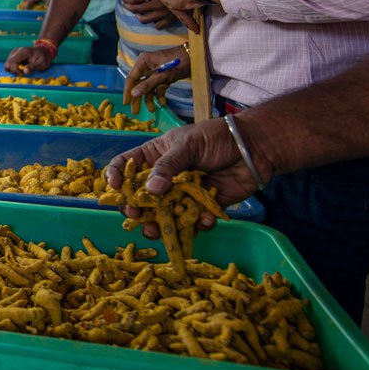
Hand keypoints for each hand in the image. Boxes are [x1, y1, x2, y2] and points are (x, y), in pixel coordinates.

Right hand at [5, 43, 53, 75]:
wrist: (44, 51)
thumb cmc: (44, 58)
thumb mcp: (42, 64)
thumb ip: (33, 67)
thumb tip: (25, 71)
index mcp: (23, 51)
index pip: (11, 62)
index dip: (15, 70)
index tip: (22, 74)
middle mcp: (16, 50)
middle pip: (7, 63)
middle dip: (13, 71)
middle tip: (22, 73)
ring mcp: (14, 52)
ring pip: (7, 64)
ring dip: (13, 70)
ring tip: (22, 70)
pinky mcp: (13, 55)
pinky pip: (9, 64)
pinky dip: (14, 68)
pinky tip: (21, 68)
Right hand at [105, 120, 264, 239]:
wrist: (254, 148)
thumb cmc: (217, 138)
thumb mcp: (188, 145)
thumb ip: (168, 167)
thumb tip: (149, 190)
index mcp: (154, 155)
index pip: (125, 165)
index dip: (115, 176)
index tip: (114, 188)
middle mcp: (164, 177)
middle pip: (139, 197)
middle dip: (135, 208)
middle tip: (136, 216)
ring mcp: (181, 194)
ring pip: (162, 215)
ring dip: (159, 225)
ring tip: (160, 232)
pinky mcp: (200, 207)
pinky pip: (191, 222)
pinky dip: (195, 225)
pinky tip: (204, 219)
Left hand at [119, 0, 177, 29]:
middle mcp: (158, 5)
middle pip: (137, 10)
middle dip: (128, 7)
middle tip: (125, 4)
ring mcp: (165, 13)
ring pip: (146, 20)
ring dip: (139, 16)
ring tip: (138, 12)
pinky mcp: (173, 19)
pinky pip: (158, 25)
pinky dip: (153, 22)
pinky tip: (154, 18)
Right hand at [122, 46, 189, 114]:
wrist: (196, 57)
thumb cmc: (179, 62)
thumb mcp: (163, 75)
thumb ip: (148, 85)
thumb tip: (133, 94)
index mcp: (143, 62)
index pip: (132, 78)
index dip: (128, 91)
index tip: (125, 103)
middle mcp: (147, 66)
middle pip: (139, 84)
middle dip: (138, 98)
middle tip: (135, 112)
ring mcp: (156, 72)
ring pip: (149, 87)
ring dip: (150, 98)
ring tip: (151, 110)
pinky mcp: (163, 76)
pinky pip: (158, 87)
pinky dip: (160, 94)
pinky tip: (163, 103)